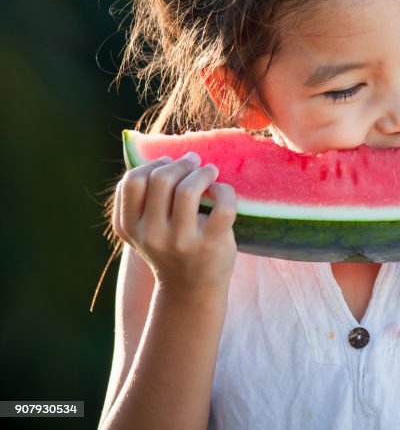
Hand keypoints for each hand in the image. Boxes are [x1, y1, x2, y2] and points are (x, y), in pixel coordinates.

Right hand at [112, 152, 237, 297]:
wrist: (191, 288)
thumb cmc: (170, 246)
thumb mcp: (145, 228)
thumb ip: (144, 198)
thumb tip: (164, 156)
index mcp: (130, 227)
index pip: (132, 181)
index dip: (152, 164)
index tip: (168, 164)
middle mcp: (152, 235)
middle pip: (161, 179)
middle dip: (181, 163)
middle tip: (194, 162)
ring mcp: (181, 241)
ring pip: (188, 189)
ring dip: (203, 172)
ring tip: (210, 171)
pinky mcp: (210, 244)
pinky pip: (222, 205)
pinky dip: (224, 190)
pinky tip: (221, 191)